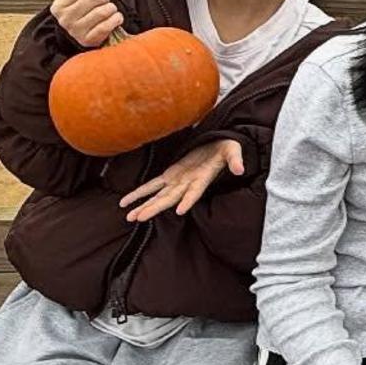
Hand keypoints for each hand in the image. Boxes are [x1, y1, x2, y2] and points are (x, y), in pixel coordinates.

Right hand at [49, 0, 123, 46]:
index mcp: (59, 6)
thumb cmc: (85, 6)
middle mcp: (64, 20)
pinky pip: (107, 26)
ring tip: (109, 10)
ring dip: (112, 9)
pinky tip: (115, 19)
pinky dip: (116, 19)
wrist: (90, 29)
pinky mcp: (88, 41)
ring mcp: (76, 32)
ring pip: (102, 12)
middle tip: (104, 2)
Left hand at [119, 140, 243, 221]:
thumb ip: (235, 160)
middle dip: (155, 208)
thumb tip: (240, 169)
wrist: (217, 146)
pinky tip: (125, 202)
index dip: (188, 200)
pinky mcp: (170, 174)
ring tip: (130, 217)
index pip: (195, 191)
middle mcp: (188, 183)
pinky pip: (152, 185)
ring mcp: (178, 181)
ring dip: (144, 206)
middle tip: (139, 218)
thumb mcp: (233, 151)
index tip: (180, 210)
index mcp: (203, 178)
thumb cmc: (226, 149)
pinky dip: (139, 193)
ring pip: (158, 196)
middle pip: (170, 198)